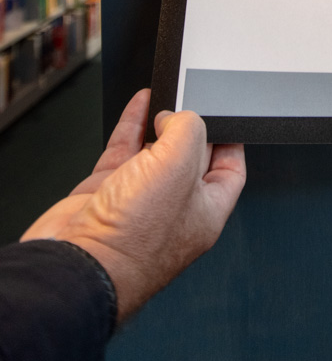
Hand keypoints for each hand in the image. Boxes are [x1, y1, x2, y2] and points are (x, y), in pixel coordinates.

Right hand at [22, 89, 246, 321]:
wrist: (73, 264)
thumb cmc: (132, 238)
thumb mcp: (179, 166)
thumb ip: (187, 131)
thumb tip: (177, 117)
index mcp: (206, 213)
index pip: (230, 170)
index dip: (230, 142)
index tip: (226, 119)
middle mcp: (173, 211)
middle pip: (190, 158)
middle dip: (190, 129)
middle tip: (189, 102)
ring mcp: (137, 203)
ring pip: (153, 154)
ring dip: (160, 124)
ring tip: (166, 97)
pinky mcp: (104, 196)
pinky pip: (123, 153)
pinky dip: (131, 126)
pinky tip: (140, 104)